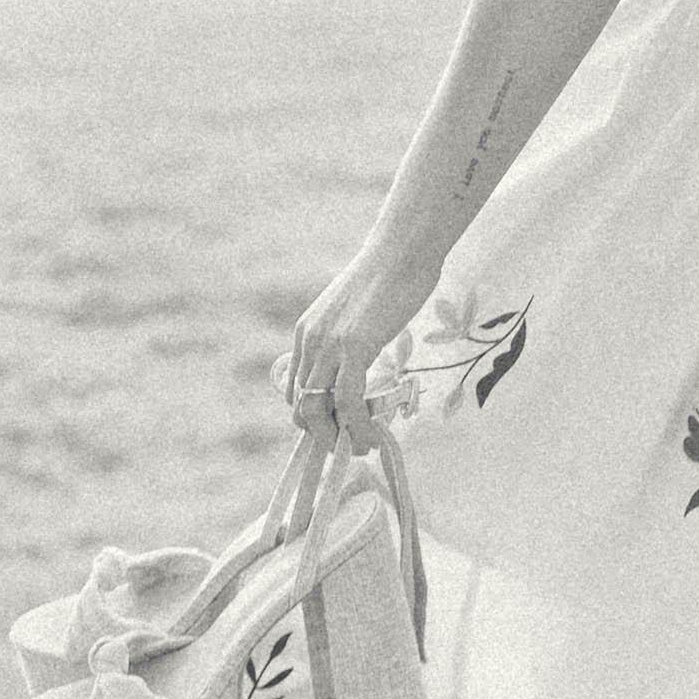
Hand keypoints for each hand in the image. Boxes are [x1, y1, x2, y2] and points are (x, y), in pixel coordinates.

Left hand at [279, 239, 421, 458]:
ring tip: (363, 448)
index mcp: (307, 332)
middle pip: (300, 405)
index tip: (338, 430)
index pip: (296, 389)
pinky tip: (373, 436)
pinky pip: (347, 401)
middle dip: (321, 435)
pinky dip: (358, 426)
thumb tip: (362, 360)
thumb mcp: (355, 311)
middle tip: (348, 447)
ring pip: (318, 409)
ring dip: (338, 439)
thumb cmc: (391, 275)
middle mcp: (310, 341)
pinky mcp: (354, 347)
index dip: (313, 417)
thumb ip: (348, 337)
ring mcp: (329, 345)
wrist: (403, 250)